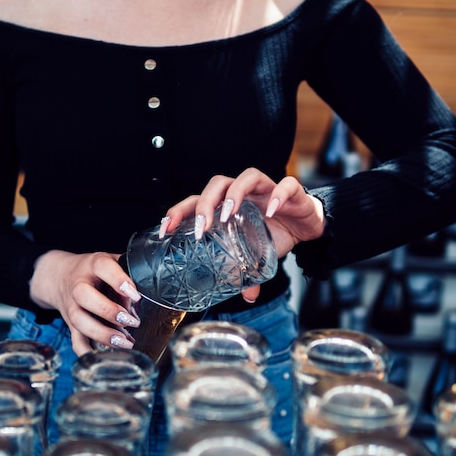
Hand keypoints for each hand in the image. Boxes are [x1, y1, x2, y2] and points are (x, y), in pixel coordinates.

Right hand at [28, 250, 141, 355]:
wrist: (59, 276)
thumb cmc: (94, 271)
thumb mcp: (110, 262)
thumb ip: (128, 273)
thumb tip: (149, 294)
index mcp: (92, 264)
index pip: (102, 267)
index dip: (118, 280)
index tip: (136, 295)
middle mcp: (78, 284)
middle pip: (83, 295)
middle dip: (108, 310)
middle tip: (132, 321)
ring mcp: (72, 305)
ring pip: (78, 320)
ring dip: (102, 334)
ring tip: (126, 343)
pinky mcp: (70, 323)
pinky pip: (75, 340)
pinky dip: (86, 352)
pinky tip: (103, 359)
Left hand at [160, 168, 325, 301]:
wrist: (308, 225)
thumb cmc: (275, 232)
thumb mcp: (257, 256)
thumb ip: (249, 274)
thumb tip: (246, 297)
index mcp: (228, 206)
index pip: (196, 201)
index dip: (179, 212)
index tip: (166, 229)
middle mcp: (243, 193)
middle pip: (216, 184)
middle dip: (204, 203)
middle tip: (201, 227)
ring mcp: (266, 188)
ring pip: (245, 177)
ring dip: (233, 195)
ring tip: (228, 215)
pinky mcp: (290, 191)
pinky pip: (285, 185)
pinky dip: (278, 196)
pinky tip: (271, 211)